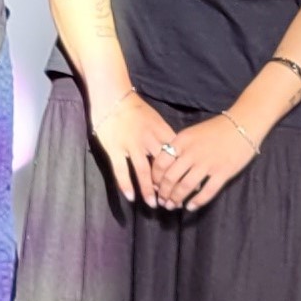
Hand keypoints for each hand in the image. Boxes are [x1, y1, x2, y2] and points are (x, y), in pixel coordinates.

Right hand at [88, 84, 178, 207]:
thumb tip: (175, 153)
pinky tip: (131, 197)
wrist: (111, 96)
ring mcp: (130, 145)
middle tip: (172, 201)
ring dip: (149, 190)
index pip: (175, 156)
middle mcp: (148, 140)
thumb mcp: (155, 119)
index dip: (182, 172)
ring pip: (143, 172)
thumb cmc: (134, 108)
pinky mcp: (114, 149)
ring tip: (154, 204)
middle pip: (162, 167)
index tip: (188, 186)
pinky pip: (121, 170)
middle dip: (168, 185)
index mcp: (161, 131)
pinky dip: (127, 185)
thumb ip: (164, 136)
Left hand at [158, 113, 258, 212]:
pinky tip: (191, 207)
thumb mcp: (191, 133)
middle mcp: (192, 153)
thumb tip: (165, 167)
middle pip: (171, 177)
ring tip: (173, 206)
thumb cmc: (215, 129)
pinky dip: (197, 201)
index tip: (154, 186)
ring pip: (186, 186)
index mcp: (182, 141)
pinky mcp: (223, 172)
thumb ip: (178, 147)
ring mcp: (208, 163)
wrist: (243, 125)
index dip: (155, 178)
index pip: (161, 162)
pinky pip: (207, 191)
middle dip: (164, 192)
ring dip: (177, 199)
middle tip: (162, 201)